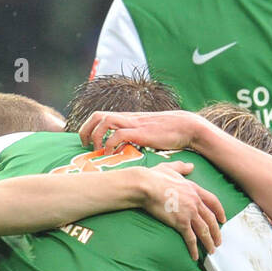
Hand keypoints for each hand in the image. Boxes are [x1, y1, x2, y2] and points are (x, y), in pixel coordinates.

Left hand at [76, 110, 203, 155]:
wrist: (186, 127)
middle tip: (85, 146)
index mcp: (127, 118)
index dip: (88, 127)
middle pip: (97, 115)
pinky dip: (111, 145)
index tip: (86, 142)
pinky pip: (119, 134)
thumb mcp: (147, 132)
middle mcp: (128, 118)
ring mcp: (134, 124)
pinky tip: (112, 155)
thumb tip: (124, 150)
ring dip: (97, 137)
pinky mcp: (140, 132)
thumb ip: (135, 137)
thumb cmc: (168, 133)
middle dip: (86, 130)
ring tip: (98, 151)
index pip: (100, 115)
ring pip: (105, 121)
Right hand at [141, 161, 224, 260]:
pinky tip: (195, 256)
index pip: (213, 202)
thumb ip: (182, 167)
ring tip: (212, 251)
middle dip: (216, 232)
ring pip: (204, 231)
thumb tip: (191, 165)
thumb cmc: (154, 177)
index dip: (220, 211)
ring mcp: (189, 213)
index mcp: (194, 189)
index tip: (223, 220)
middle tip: (219, 241)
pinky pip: (190, 238)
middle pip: (211, 219)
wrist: (146, 186)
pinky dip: (194, 248)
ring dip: (209, 242)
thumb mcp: (171, 167)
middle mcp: (195, 202)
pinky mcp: (180, 222)